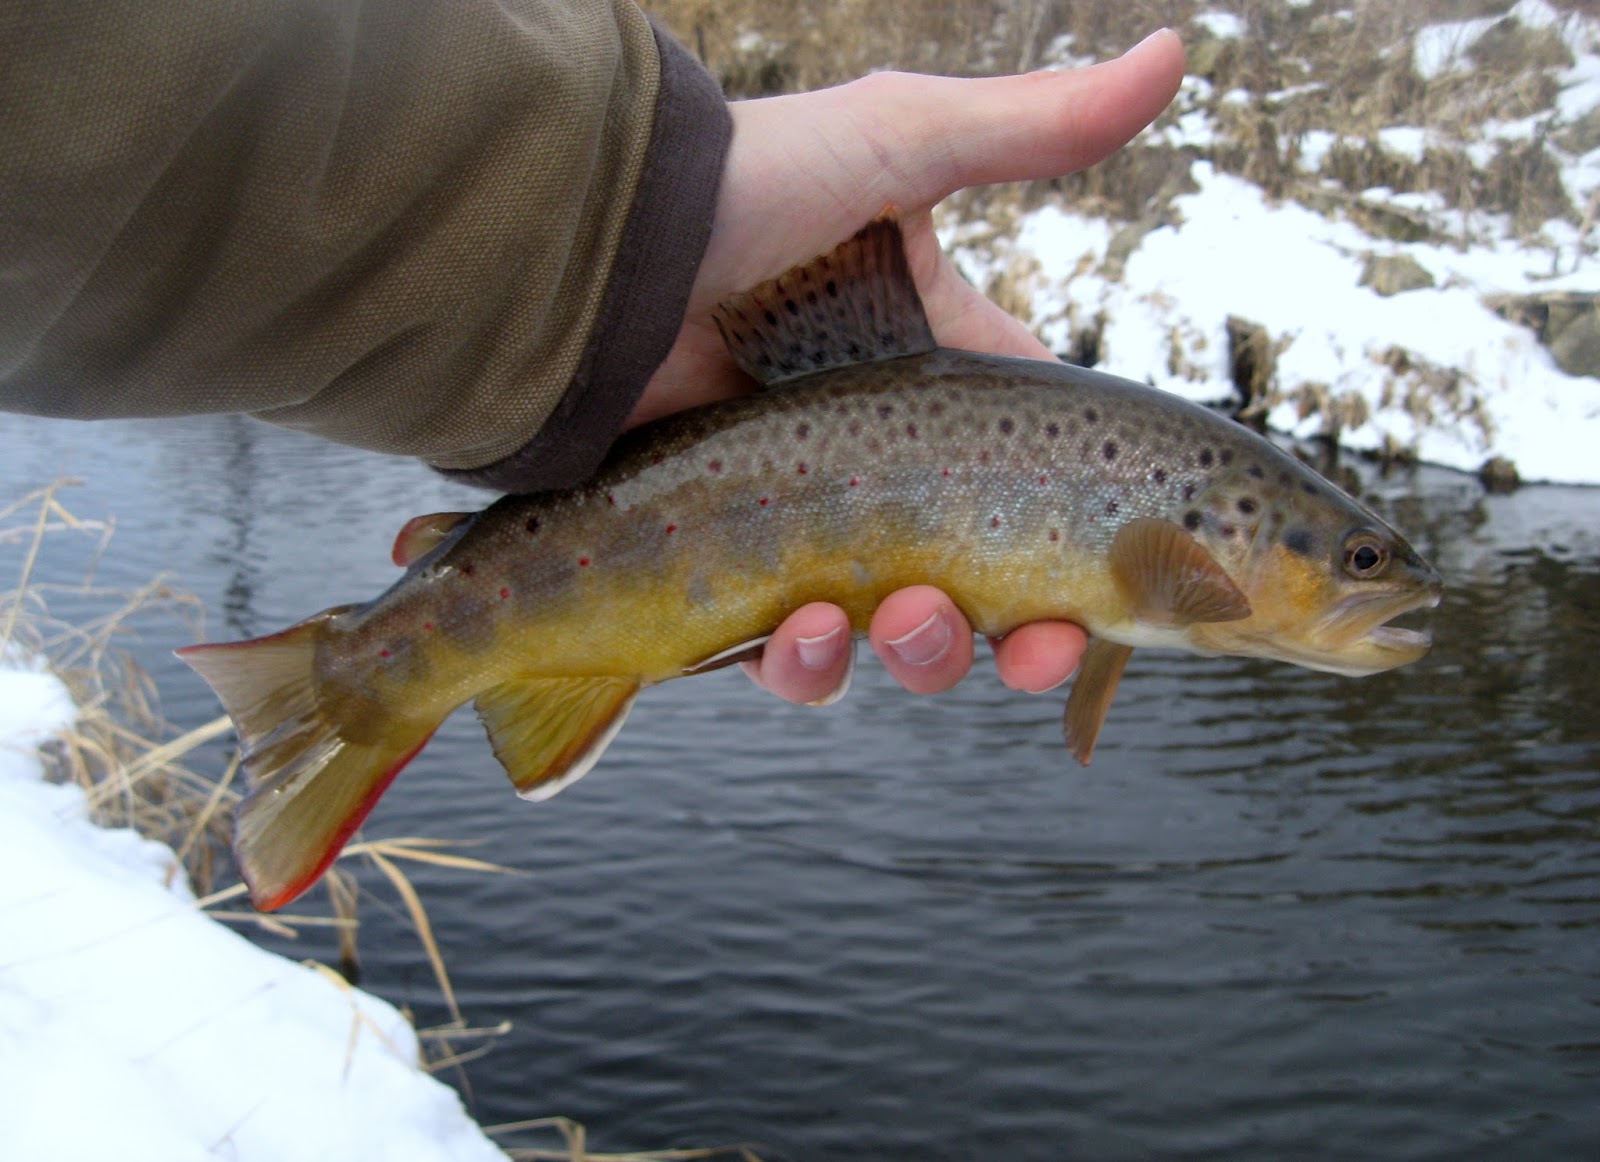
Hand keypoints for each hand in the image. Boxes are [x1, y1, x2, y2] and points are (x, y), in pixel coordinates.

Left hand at [634, 30, 1185, 702]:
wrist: (593, 258)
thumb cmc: (744, 190)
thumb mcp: (898, 146)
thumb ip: (1033, 128)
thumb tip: (1175, 46)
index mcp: (932, 380)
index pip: (1035, 475)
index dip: (1089, 540)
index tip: (1122, 583)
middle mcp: (874, 463)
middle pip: (983, 582)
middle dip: (1023, 635)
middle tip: (1034, 646)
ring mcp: (801, 525)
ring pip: (894, 635)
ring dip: (923, 653)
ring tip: (906, 623)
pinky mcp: (725, 572)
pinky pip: (786, 652)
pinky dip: (807, 662)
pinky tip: (804, 631)